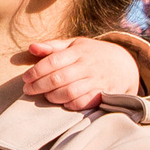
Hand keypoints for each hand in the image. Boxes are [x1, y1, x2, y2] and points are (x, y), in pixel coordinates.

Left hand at [20, 35, 139, 109]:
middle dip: (39, 86)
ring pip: (70, 92)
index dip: (36, 71)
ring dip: (54, 96)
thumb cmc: (92, 54)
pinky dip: (72, 104)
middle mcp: (87, 65)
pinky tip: (64, 104)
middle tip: (28, 90)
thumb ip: (52, 47)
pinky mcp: (105, 93)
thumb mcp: (74, 45)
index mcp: (78, 52)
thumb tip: (31, 48)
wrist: (124, 64)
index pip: (52, 61)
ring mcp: (97, 80)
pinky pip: (86, 102)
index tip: (25, 78)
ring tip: (45, 97)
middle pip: (58, 78)